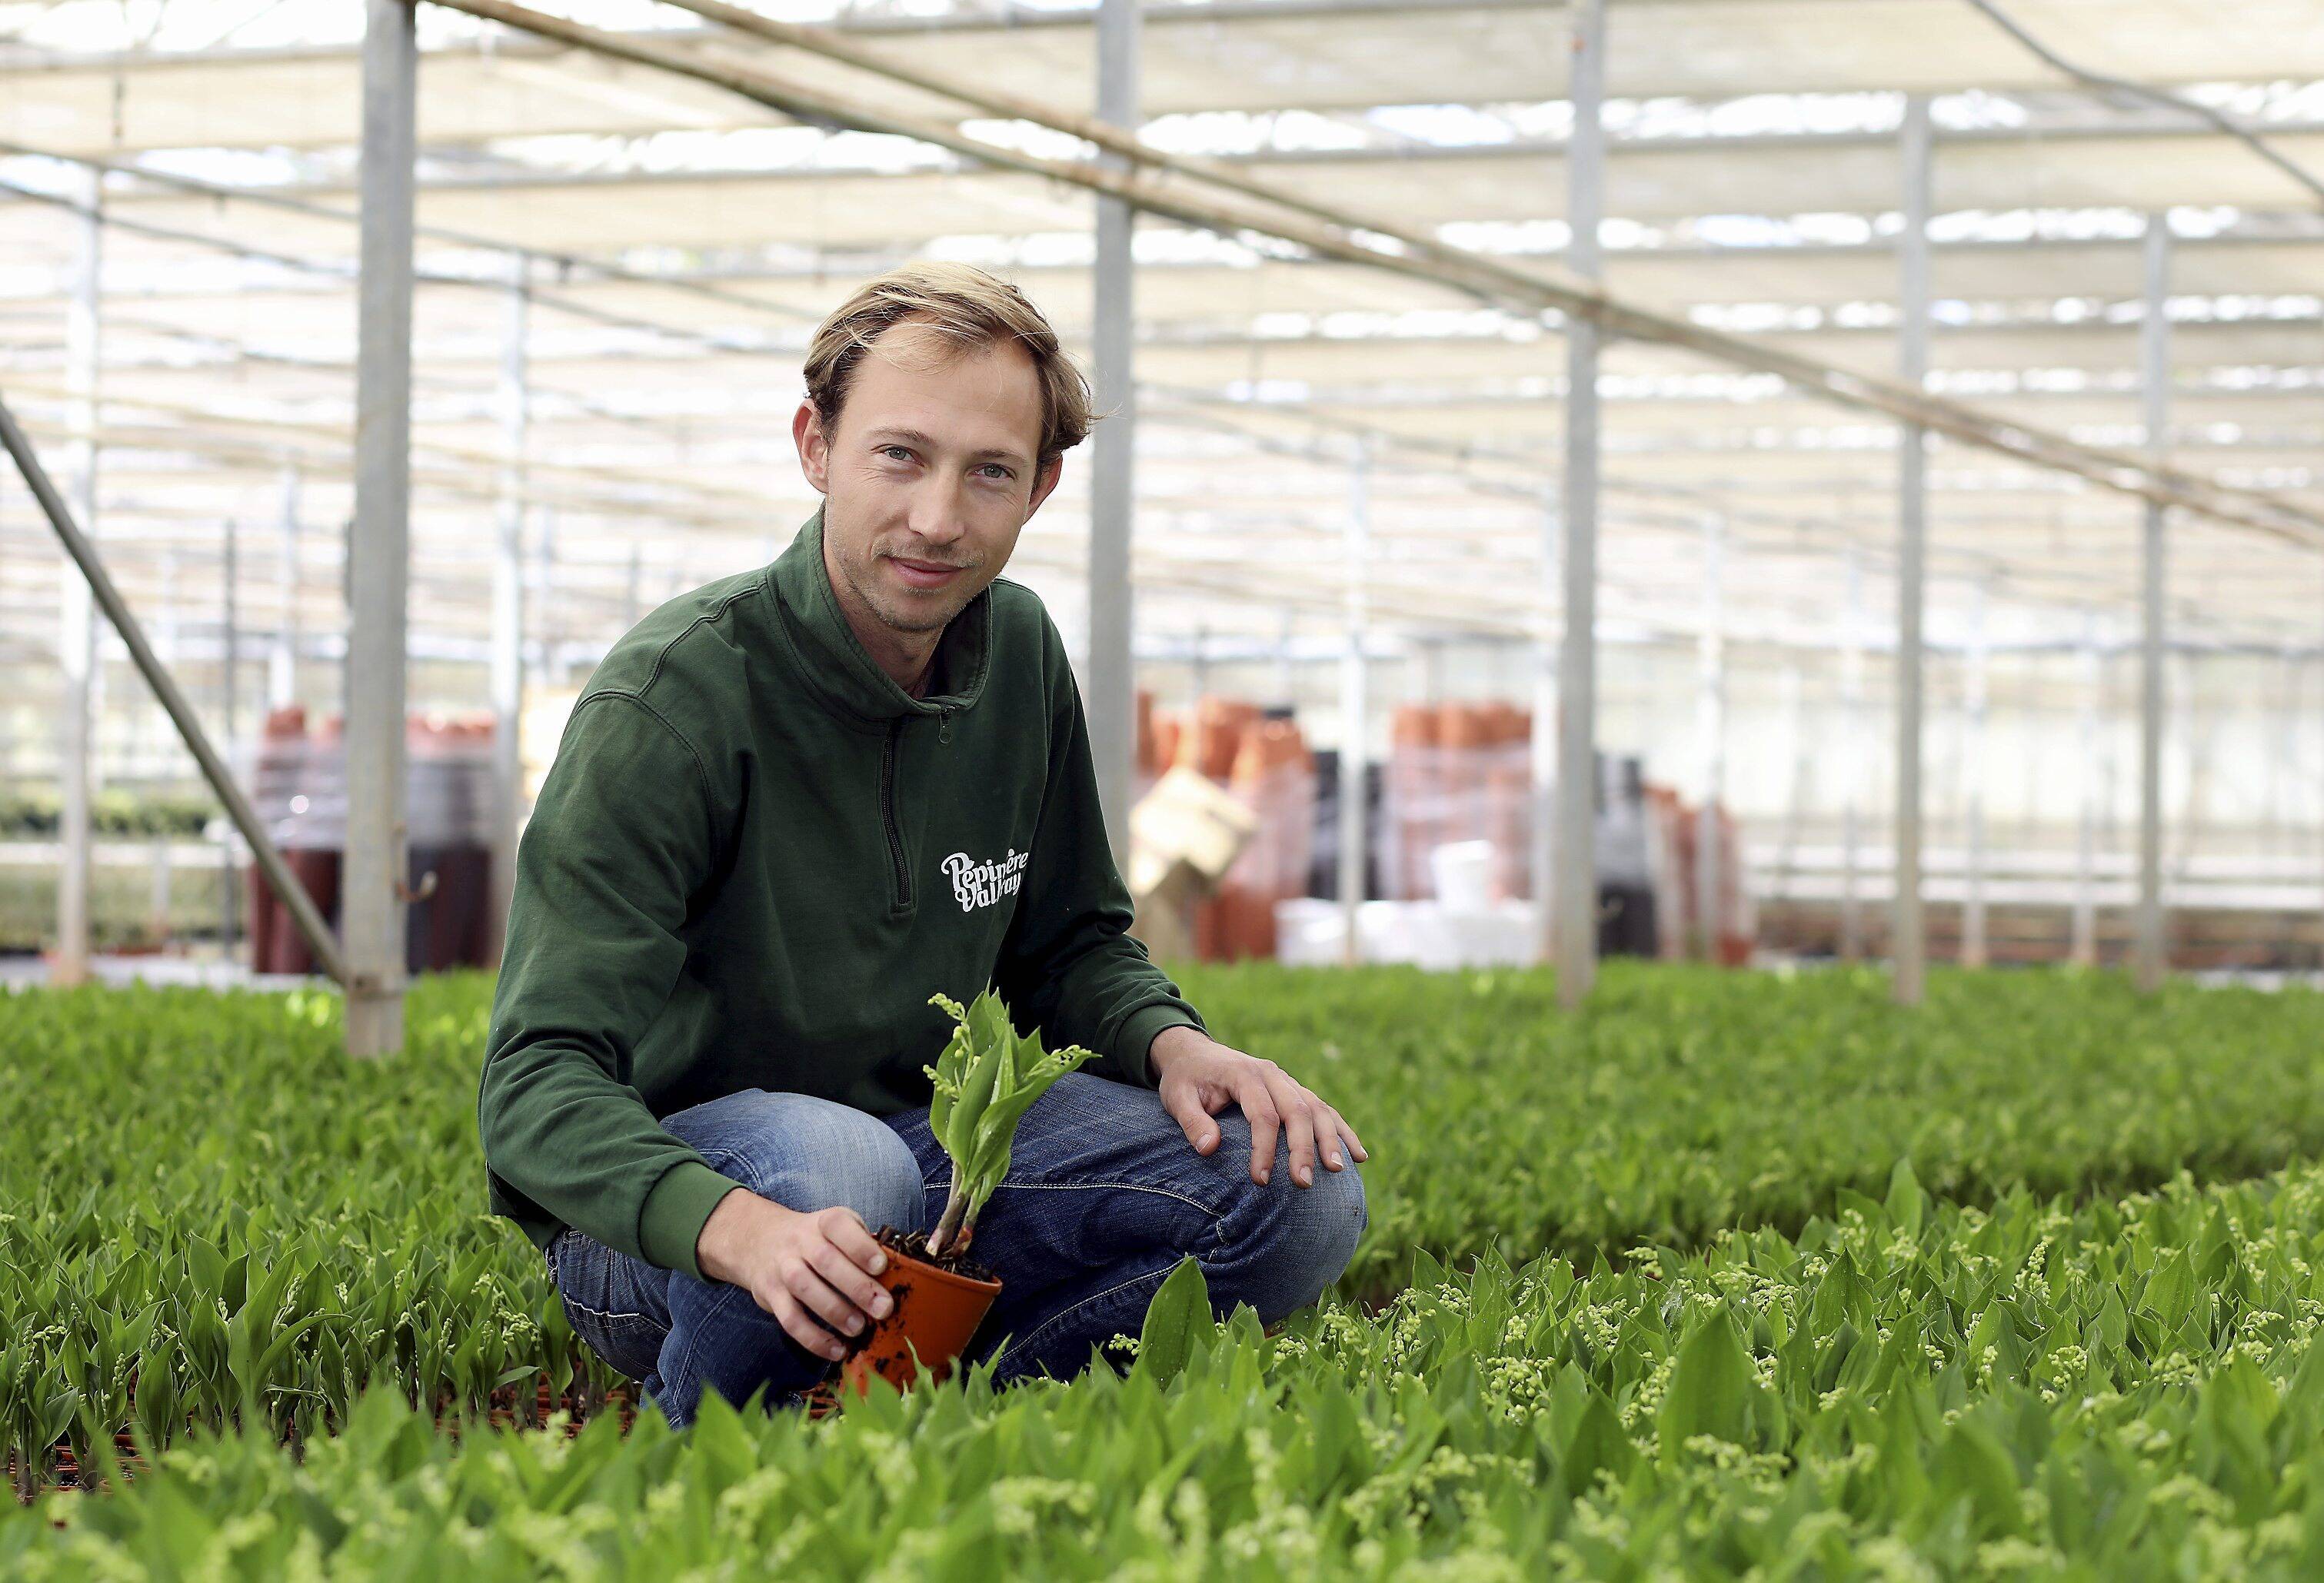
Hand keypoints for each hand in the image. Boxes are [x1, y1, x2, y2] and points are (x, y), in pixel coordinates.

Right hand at [694, 1189, 894, 1363]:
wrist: (759, 1240)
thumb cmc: (815, 1239)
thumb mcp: (837, 1228)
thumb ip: (863, 1244)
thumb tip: (900, 1273)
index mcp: (824, 1222)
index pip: (839, 1226)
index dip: (860, 1246)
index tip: (882, 1266)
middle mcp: (800, 1241)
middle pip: (825, 1261)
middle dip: (857, 1286)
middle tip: (883, 1309)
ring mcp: (782, 1268)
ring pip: (805, 1288)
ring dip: (835, 1312)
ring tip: (859, 1329)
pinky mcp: (770, 1295)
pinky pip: (789, 1319)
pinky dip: (813, 1338)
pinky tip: (836, 1351)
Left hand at [1148, 1025, 1368, 1189]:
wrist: (1194, 1053)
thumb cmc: (1185, 1080)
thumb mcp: (1176, 1098)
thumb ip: (1191, 1121)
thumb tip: (1208, 1149)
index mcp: (1243, 1074)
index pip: (1261, 1113)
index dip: (1263, 1148)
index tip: (1260, 1180)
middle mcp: (1271, 1074)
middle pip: (1296, 1110)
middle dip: (1302, 1148)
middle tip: (1303, 1183)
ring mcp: (1287, 1081)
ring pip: (1316, 1108)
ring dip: (1330, 1139)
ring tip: (1338, 1170)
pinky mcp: (1295, 1090)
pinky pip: (1324, 1109)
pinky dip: (1342, 1131)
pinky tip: (1359, 1155)